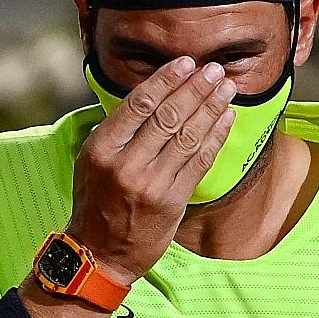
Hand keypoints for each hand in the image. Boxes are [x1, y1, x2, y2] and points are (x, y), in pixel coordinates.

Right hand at [68, 56, 236, 283]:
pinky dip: (215, 137)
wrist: (100, 254)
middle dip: (195, 88)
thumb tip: (152, 96)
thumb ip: (117, 132)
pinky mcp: (173, 202)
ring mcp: (152, 185)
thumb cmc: (97, 204)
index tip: (186, 63)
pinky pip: (200, 162)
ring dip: (211, 108)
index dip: (167, 80)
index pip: (140, 104)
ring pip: (188, 136)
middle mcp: (127, 165)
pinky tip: (226, 119)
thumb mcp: (92, 162)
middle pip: (168, 116)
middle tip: (213, 70)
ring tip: (226, 88)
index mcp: (102, 149)